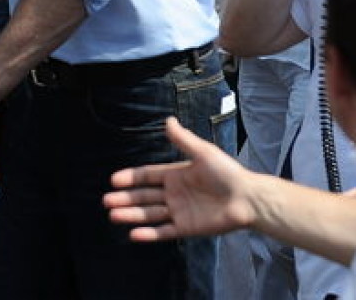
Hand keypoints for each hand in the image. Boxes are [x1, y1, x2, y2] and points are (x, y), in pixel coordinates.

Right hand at [103, 117, 256, 239]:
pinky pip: (164, 231)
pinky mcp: (187, 228)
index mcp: (175, 175)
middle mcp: (173, 194)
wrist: (248, 199)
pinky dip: (149, 234)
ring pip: (149, 214)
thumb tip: (167, 120)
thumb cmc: (227, 173)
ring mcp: (179, 212)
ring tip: (113, 216)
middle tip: (106, 201)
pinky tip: (134, 234)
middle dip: (125, 198)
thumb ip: (183, 140)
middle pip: (144, 196)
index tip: (113, 180)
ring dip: (131, 215)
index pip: (147, 176)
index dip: (130, 178)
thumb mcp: (203, 152)